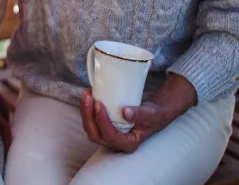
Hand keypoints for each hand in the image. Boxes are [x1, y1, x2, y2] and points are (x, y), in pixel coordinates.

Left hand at [79, 74, 196, 153]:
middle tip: (88, 97)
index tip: (99, 104)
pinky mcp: (104, 129)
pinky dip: (87, 110)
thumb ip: (140, 114)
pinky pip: (91, 122)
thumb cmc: (153, 116)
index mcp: (128, 143)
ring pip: (90, 129)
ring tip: (87, 94)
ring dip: (85, 112)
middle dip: (88, 115)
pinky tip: (89, 96)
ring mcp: (109, 137)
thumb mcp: (150, 114)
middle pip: (95, 134)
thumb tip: (125, 112)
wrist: (152, 115)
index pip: (110, 136)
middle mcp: (116, 143)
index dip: (102, 121)